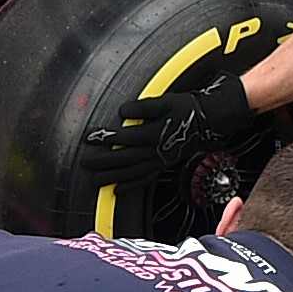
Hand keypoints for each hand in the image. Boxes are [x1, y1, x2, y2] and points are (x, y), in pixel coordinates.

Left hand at [79, 69, 252, 179]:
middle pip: (124, 159)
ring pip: (132, 173)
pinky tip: (117, 190)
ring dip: (112, 177)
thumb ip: (143, 106)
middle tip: (85, 162)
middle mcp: (155, 151)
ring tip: (94, 180)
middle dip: (103, 161)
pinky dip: (130, 186)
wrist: (207, 121)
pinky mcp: (162, 165)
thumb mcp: (165, 101)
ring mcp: (159, 160)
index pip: (125, 138)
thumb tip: (123, 111)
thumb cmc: (186, 108)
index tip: (90, 137)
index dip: (106, 138)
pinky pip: (144, 179)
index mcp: (154, 133)